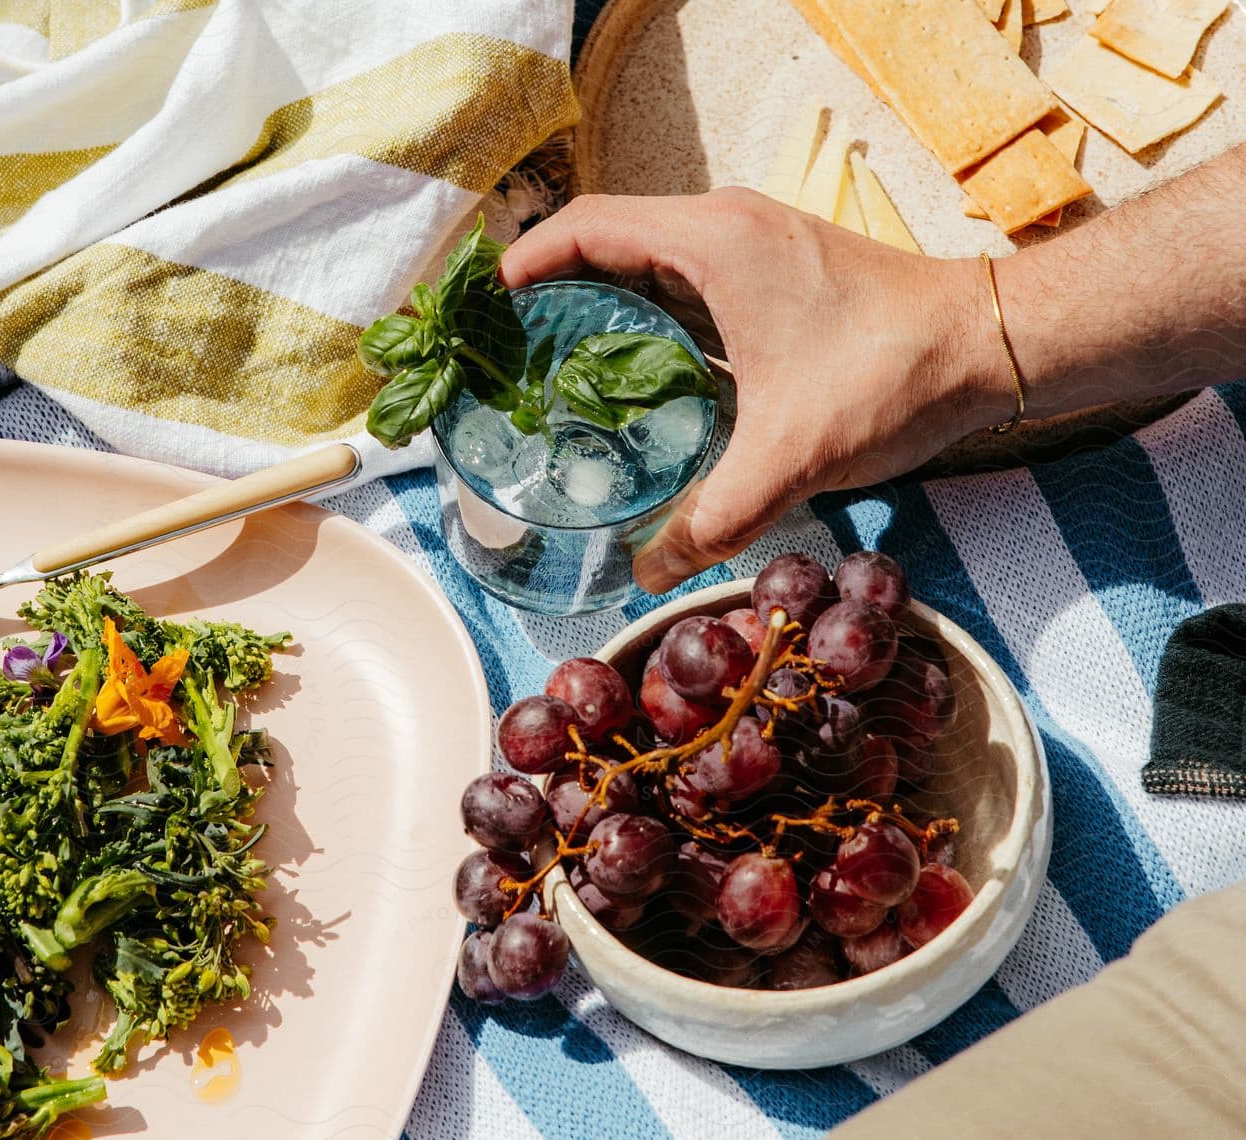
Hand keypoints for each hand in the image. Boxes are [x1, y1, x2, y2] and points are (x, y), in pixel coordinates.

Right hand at [499, 189, 1014, 592]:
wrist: (991, 344)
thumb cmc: (894, 374)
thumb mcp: (791, 456)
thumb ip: (711, 520)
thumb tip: (647, 576)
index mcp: (713, 242)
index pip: (585, 227)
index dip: (523, 262)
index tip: (483, 310)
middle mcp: (725, 228)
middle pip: (603, 239)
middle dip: (546, 287)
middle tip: (503, 350)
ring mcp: (751, 246)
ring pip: (643, 260)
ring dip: (593, 301)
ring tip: (547, 365)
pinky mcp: (773, 272)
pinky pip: (679, 281)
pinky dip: (640, 316)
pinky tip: (627, 378)